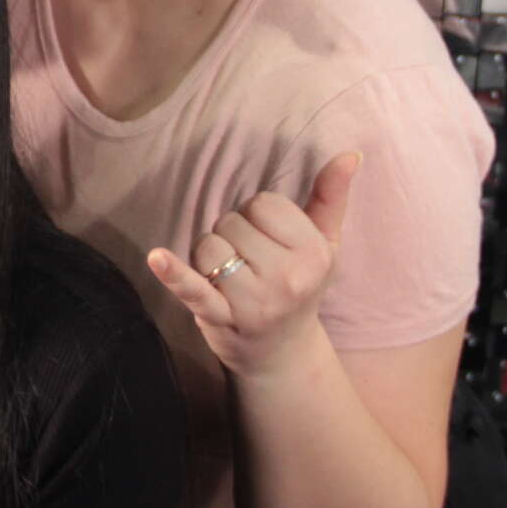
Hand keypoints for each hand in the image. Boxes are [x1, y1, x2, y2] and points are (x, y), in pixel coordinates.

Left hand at [147, 150, 360, 379]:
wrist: (282, 353)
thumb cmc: (301, 285)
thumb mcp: (325, 243)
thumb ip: (332, 196)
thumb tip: (350, 153)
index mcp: (315, 253)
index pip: (262, 203)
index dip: (258, 218)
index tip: (270, 243)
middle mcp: (289, 278)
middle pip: (231, 222)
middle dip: (234, 237)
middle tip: (251, 266)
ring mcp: (254, 301)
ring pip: (207, 247)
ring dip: (210, 258)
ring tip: (231, 279)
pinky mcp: (220, 318)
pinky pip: (193, 289)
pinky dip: (173, 274)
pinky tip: (157, 258)